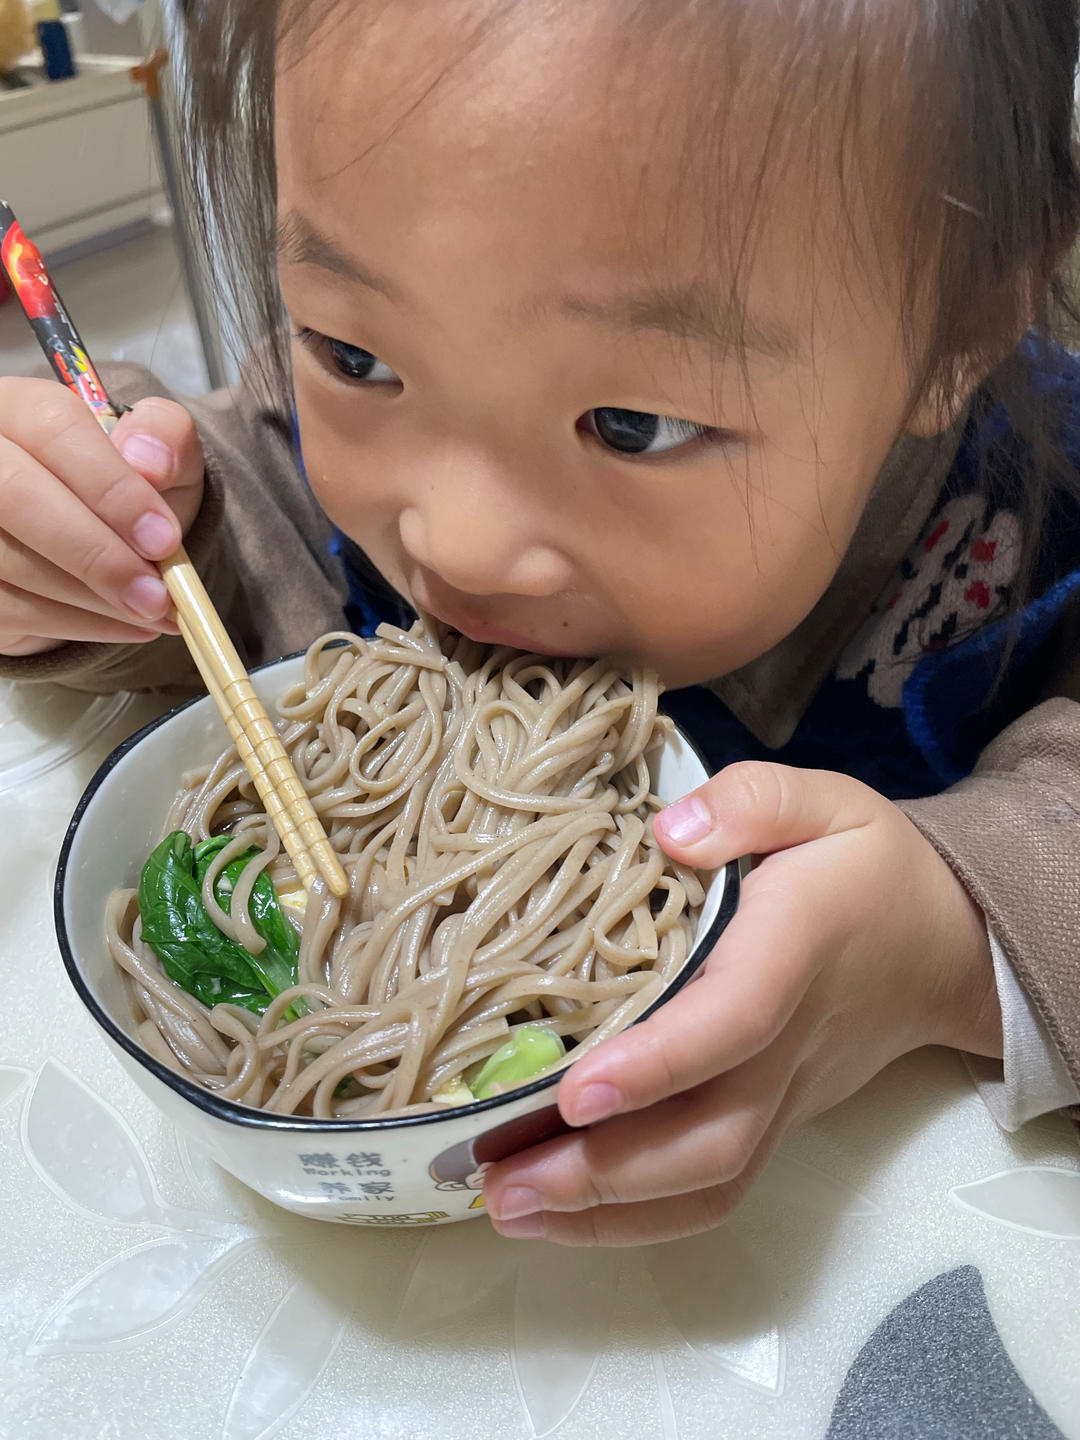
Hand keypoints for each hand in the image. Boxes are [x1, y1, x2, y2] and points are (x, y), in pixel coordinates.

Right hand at [0, 378, 204, 655]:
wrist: (91, 538)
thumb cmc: (117, 489)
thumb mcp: (156, 455)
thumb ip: (165, 438)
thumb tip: (149, 461)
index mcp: (16, 408)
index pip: (53, 429)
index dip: (111, 487)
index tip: (164, 540)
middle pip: (16, 494)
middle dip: (96, 553)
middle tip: (156, 593)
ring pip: (12, 561)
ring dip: (93, 598)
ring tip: (153, 611)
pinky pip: (13, 610)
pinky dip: (79, 625)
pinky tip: (124, 623)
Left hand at [483, 761, 1002, 1245]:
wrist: (944, 943)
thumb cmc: (866, 867)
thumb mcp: (823, 802)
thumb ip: (750, 802)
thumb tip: (668, 833)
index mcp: (795, 952)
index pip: (734, 1022)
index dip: (658, 1064)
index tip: (576, 1090)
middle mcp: (789, 1045)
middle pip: (711, 1138)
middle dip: (604, 1170)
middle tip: (498, 1180)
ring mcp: (784, 1097)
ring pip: (711, 1182)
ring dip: (607, 1210)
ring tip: (509, 1205)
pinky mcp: (775, 1122)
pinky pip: (716, 1190)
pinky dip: (639, 1218)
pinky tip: (562, 1212)